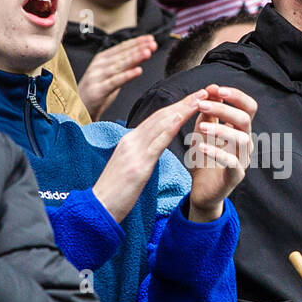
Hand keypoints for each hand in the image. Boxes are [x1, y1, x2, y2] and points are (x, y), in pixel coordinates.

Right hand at [77, 34, 155, 120]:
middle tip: (153, 43)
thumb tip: (141, 53)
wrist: (78, 109)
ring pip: (119, 66)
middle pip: (122, 55)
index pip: (121, 48)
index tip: (150, 38)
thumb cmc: (97, 91)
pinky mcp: (98, 90)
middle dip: (138, 48)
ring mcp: (97, 77)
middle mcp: (99, 66)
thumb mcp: (111, 75)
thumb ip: (123, 65)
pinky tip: (138, 71)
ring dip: (134, 58)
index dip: (136, 42)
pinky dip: (127, 75)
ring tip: (148, 53)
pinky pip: (115, 81)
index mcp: (101, 59)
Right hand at [92, 89, 205, 221]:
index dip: (176, 107)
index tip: (194, 99)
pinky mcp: (137, 165)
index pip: (157, 119)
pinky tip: (183, 117)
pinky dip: (171, 127)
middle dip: (184, 102)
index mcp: (130, 141)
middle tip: (204, 91)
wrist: (97, 209)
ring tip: (201, 99)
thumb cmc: (114, 193)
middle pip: (161, 115)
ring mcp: (133, 151)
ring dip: (183, 109)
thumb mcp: (130, 168)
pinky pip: (157, 142)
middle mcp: (131, 141)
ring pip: (161, 123)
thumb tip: (154, 149)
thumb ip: (142, 155)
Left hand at [183, 84, 255, 221]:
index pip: (248, 107)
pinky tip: (202, 147)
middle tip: (202, 104)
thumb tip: (210, 89)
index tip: (216, 88)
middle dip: (224, 108)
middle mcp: (245, 142)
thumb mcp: (202, 131)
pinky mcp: (236, 176)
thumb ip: (208, 113)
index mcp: (240, 129)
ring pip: (242, 139)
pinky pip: (232, 162)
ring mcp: (243, 159)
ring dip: (221, 129)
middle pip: (245, 119)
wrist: (201, 189)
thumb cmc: (204, 158)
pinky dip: (217, 152)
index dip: (236, 96)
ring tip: (201, 127)